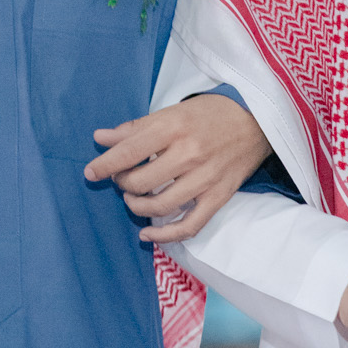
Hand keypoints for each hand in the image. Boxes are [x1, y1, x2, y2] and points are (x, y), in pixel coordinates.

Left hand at [82, 94, 271, 242]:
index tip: (90, 173)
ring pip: (160, 206)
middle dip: (123, 184)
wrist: (257, 120)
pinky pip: (189, 225)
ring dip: (138, 208)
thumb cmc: (209, 114)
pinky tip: (148, 234)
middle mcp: (188, 154)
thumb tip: (100, 138)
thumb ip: (135, 128)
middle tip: (122, 180)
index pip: (129, 151)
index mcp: (173, 128)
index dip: (105, 165)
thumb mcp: (171, 112)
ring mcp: (205, 178)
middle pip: (141, 182)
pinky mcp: (219, 196)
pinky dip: (166, 235)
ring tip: (134, 199)